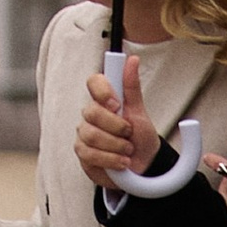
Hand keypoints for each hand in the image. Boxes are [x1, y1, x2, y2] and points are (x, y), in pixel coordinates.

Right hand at [75, 52, 158, 188]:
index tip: (117, 104)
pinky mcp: (82, 154)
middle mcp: (91, 115)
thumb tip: (133, 59)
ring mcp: (84, 134)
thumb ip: (132, 87)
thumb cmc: (140, 138)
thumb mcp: (139, 112)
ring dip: (115, 146)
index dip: (102, 91)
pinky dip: (109, 159)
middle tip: (129, 134)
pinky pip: (89, 153)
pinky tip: (120, 162)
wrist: (143, 167)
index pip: (93, 82)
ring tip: (128, 151)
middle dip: (116, 127)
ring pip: (91, 135)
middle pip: (92, 112)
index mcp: (105, 100)